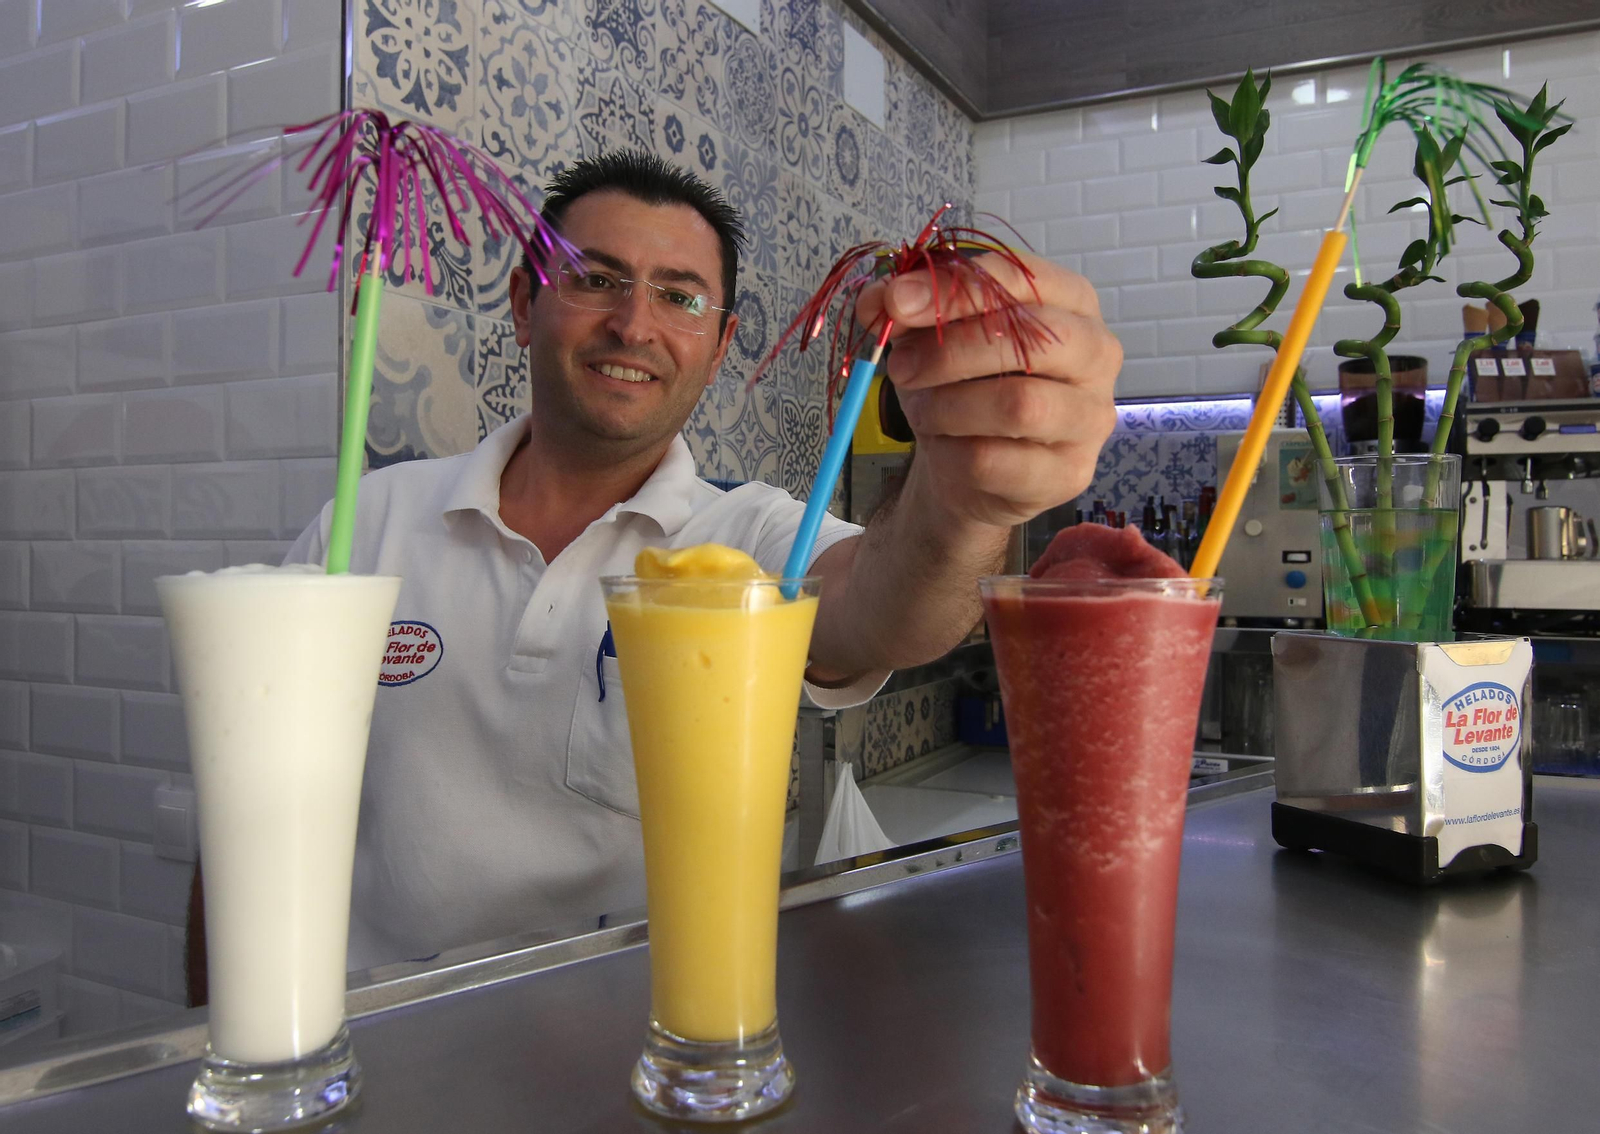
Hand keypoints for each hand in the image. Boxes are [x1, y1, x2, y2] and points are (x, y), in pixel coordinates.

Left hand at [855, 249, 1119, 528]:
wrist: (967, 468)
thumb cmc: (961, 386)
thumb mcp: (926, 337)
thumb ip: (903, 309)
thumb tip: (878, 301)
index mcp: (1072, 300)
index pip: (1022, 279)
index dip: (954, 289)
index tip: (897, 302)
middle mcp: (1097, 353)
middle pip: (1031, 342)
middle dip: (951, 352)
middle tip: (902, 367)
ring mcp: (1091, 417)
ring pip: (1020, 406)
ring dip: (950, 407)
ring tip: (923, 411)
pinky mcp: (1070, 474)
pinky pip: (998, 460)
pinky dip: (952, 455)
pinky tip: (943, 449)